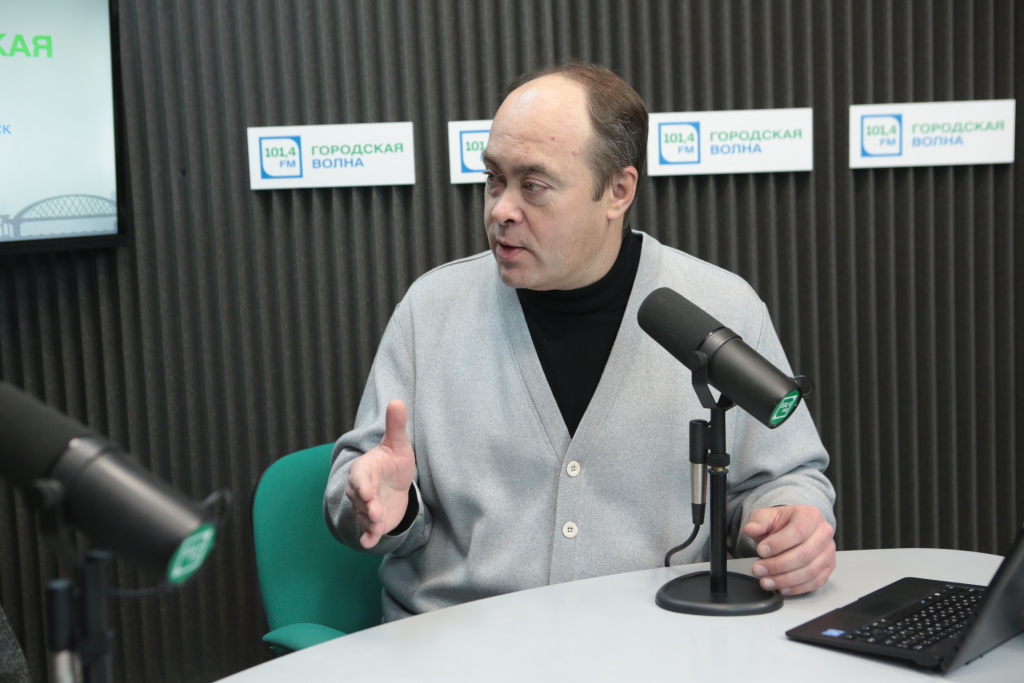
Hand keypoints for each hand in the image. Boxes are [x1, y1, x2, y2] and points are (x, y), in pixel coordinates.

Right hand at [345, 400, 415, 547]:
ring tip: (377, 527)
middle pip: (360, 499)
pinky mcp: (374, 521)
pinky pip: (367, 530)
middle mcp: (360, 490)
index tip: (367, 491)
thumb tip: (398, 401)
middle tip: (375, 512)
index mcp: (364, 470)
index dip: (362, 485)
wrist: (396, 482)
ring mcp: (365, 507)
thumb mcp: (398, 443)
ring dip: (369, 522)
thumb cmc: (394, 461)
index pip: (359, 478)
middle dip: (367, 506)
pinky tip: (369, 543)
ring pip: (363, 515)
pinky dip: (367, 537)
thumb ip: (396, 425)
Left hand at [743, 505, 835, 594]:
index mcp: (810, 515)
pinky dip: (797, 588)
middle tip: (758, 569)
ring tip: (766, 581)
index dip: (779, 543)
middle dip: (779, 565)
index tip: (760, 551)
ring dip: (786, 579)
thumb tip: (750, 529)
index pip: (798, 531)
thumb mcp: (765, 516)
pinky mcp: (828, 567)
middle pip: (806, 554)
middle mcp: (823, 532)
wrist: (790, 529)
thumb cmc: (780, 523)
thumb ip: (757, 522)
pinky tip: (781, 587)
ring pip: (811, 571)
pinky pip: (816, 582)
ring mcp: (828, 551)